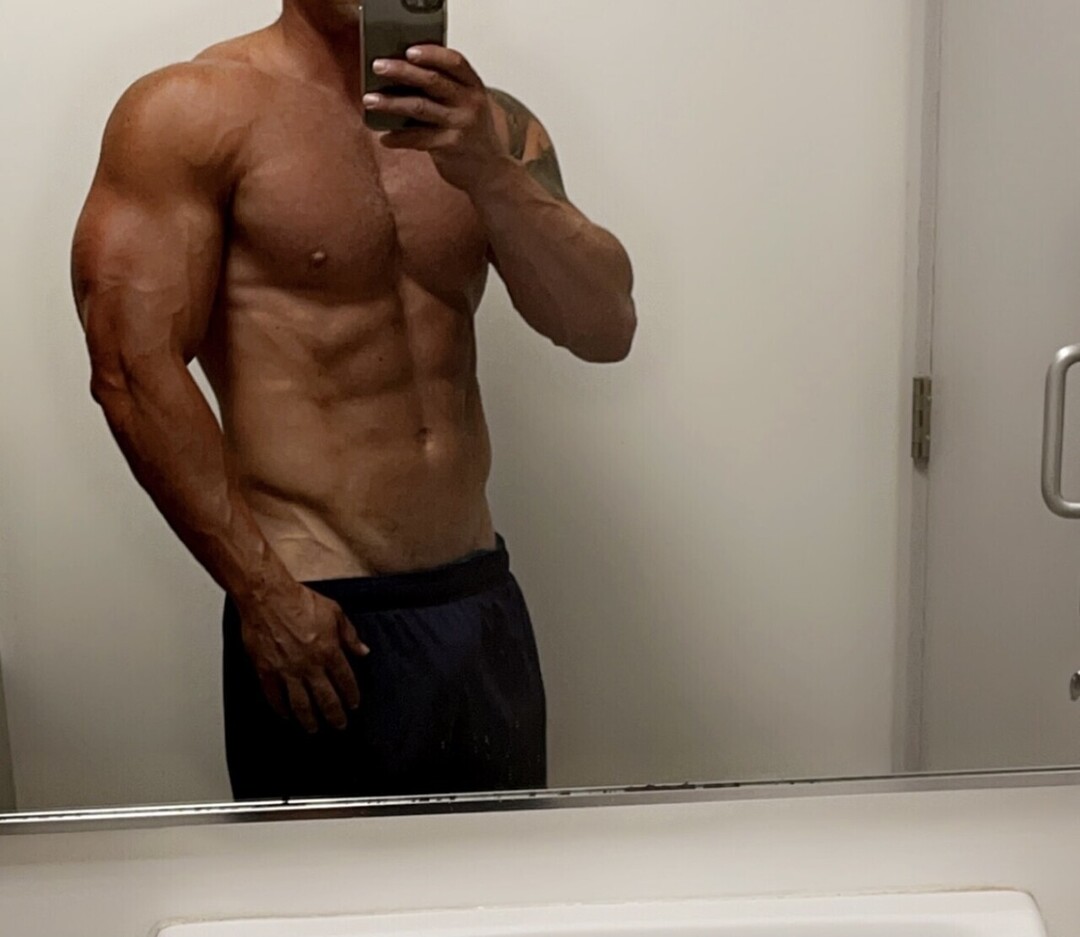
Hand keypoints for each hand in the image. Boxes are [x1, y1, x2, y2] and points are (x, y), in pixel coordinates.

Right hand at [237, 584, 369, 733]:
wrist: (268, 597)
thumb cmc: (299, 601)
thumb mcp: (335, 613)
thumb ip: (350, 635)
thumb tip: (363, 651)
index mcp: (329, 651)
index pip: (346, 681)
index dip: (351, 696)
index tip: (354, 705)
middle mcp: (310, 665)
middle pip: (326, 699)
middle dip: (335, 716)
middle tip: (339, 725)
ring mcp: (287, 671)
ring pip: (301, 704)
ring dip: (309, 720)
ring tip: (314, 728)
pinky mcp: (266, 671)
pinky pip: (274, 696)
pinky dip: (280, 709)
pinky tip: (285, 715)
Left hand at [363, 45, 510, 192]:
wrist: (490, 172)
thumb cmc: (471, 135)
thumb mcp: (467, 106)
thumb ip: (446, 90)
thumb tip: (401, 74)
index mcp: (474, 88)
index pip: (454, 62)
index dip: (431, 53)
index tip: (408, 50)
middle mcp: (469, 104)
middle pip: (433, 81)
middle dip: (402, 71)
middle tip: (378, 66)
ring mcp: (460, 125)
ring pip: (420, 107)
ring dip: (391, 103)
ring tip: (369, 100)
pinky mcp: (450, 147)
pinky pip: (417, 139)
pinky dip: (398, 138)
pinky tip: (384, 138)